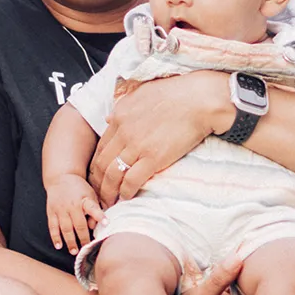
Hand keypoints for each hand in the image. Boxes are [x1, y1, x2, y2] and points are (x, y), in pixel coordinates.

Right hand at [44, 174, 102, 254]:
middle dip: (83, 238)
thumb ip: (95, 209)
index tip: (106, 224)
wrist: (60, 178)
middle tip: (86, 248)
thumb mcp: (90, 194)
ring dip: (70, 241)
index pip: (92, 208)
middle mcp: (72, 205)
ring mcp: (60, 209)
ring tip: (74, 251)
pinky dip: (55, 237)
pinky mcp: (51, 212)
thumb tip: (95, 226)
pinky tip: (59, 246)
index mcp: (84, 200)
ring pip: (65, 228)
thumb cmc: (79, 189)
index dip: (99, 216)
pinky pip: (53, 227)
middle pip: (78, 224)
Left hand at [89, 70, 227, 203]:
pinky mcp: (153, 158)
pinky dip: (125, 192)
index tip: (97, 176)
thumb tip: (109, 119)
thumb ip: (123, 106)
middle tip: (97, 194)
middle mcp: (124, 132)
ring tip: (108, 202)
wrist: (198, 99)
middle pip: (101, 163)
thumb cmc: (176, 93)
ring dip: (108, 191)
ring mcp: (137, 146)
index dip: (96, 165)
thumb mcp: (141, 93)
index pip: (100, 147)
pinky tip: (126, 198)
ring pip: (112, 174)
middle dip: (96, 182)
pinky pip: (132, 180)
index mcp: (120, 116)